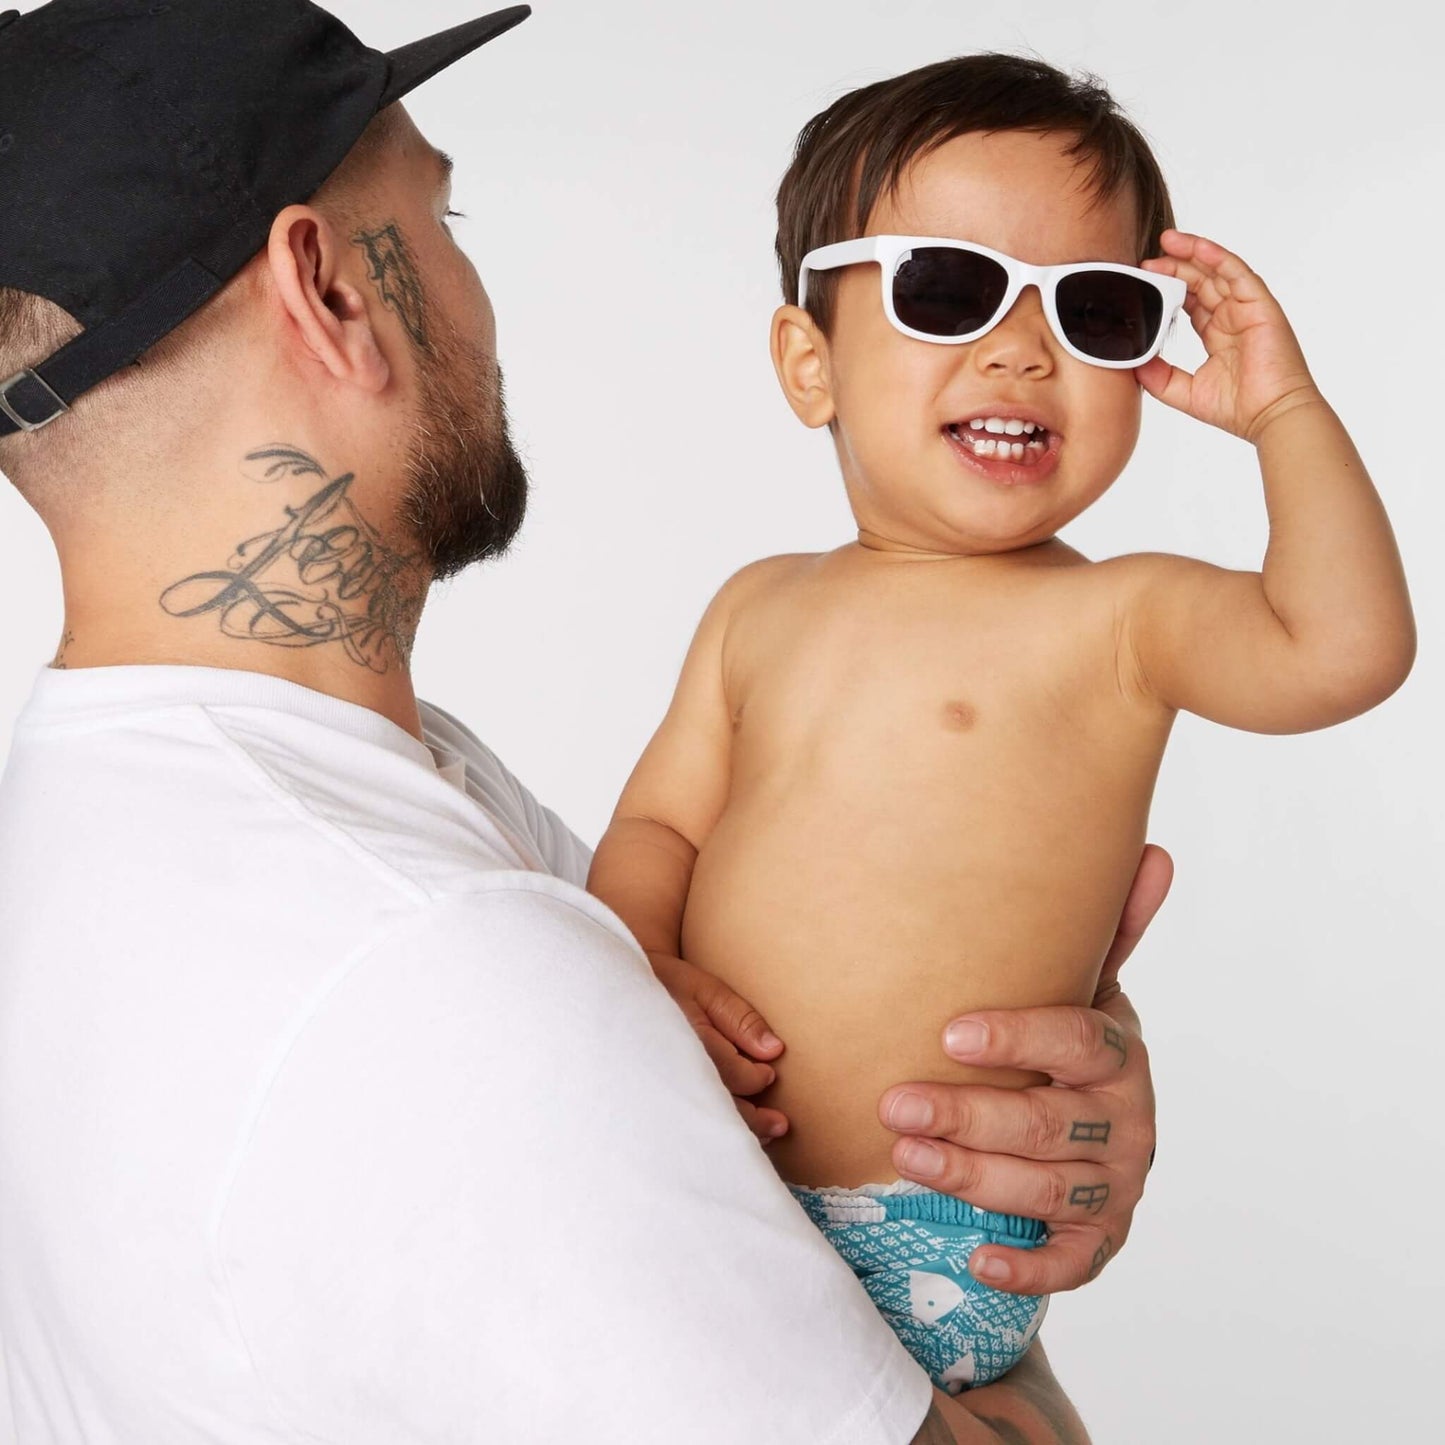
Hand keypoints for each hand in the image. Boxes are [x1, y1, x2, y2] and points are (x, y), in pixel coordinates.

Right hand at [648, 951, 788, 1143]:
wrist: (616, 989)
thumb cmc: (665, 984)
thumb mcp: (706, 989)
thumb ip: (740, 1019)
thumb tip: (774, 1050)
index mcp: (689, 1041)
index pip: (734, 1075)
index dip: (757, 1078)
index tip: (768, 1074)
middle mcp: (671, 1069)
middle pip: (719, 1108)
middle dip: (753, 1120)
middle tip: (779, 1124)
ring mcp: (655, 1087)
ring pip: (701, 1122)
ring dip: (734, 1129)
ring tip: (763, 1134)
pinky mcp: (646, 1096)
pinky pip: (681, 1120)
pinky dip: (706, 1130)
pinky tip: (722, 1135)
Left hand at [878, 844, 1172, 1295]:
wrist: (1090, 1132)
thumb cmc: (1066, 1048)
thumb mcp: (1085, 990)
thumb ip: (1108, 932)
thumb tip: (1154, 851)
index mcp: (1118, 1053)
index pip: (1077, 1041)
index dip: (1019, 1037)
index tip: (949, 1033)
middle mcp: (1126, 1121)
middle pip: (1048, 1123)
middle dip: (969, 1116)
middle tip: (894, 1104)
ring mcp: (1116, 1185)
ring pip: (1046, 1189)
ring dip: (973, 1178)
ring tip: (905, 1157)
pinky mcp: (1102, 1241)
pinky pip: (1071, 1263)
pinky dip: (1027, 1264)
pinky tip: (978, 1258)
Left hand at [1137, 229, 1320, 443]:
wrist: (1270, 416)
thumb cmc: (1239, 408)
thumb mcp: (1184, 392)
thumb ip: (1159, 377)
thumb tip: (1133, 363)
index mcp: (1217, 334)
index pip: (1190, 302)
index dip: (1168, 288)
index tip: (1142, 281)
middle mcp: (1232, 318)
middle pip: (1200, 282)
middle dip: (1174, 267)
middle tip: (1146, 260)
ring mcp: (1247, 309)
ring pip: (1217, 271)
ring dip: (1192, 253)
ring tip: (1166, 241)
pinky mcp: (1261, 305)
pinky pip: (1237, 273)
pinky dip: (1218, 258)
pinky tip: (1197, 248)